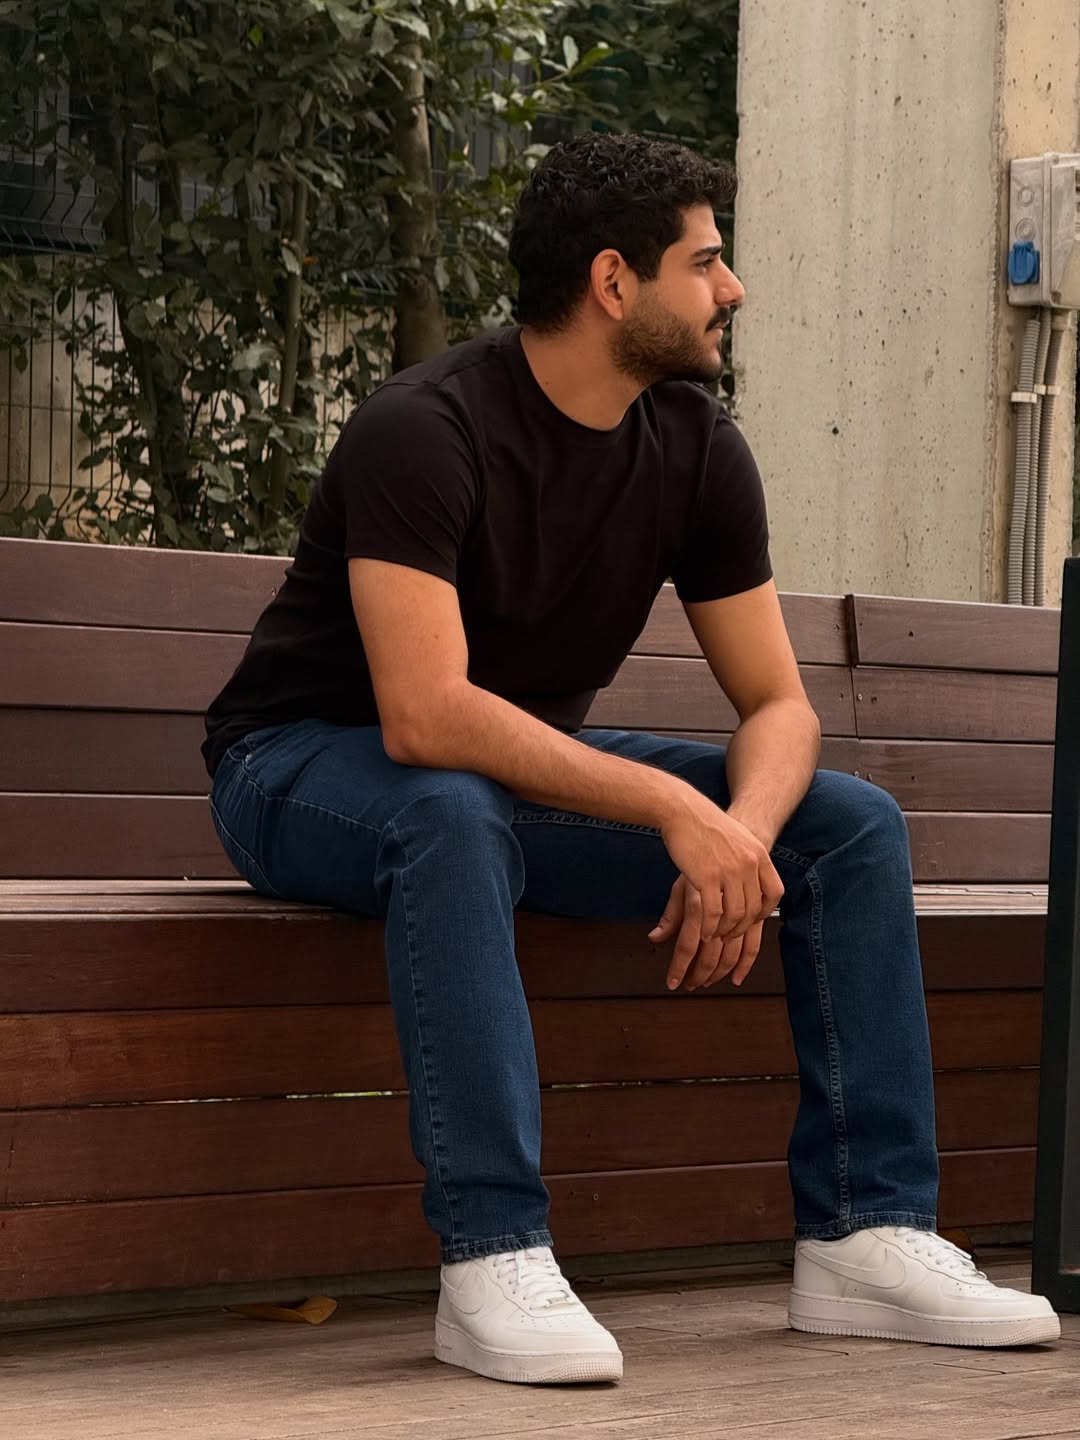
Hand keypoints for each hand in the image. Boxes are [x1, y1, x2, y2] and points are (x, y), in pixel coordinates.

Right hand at [650, 798, 782, 990]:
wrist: (683, 811)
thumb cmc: (706, 825)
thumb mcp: (738, 839)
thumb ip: (748, 860)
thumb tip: (752, 881)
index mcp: (759, 855)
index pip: (774, 893)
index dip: (765, 911)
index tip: (752, 918)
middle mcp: (749, 864)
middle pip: (753, 908)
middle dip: (741, 927)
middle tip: (729, 934)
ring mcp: (729, 872)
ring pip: (735, 915)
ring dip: (725, 931)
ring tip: (715, 935)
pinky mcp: (707, 878)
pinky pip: (714, 913)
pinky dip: (710, 928)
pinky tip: (704, 932)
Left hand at [650, 876, 768, 988]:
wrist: (739, 840)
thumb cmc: (708, 866)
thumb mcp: (683, 886)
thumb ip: (671, 915)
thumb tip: (654, 938)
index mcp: (699, 900)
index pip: (687, 944)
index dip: (679, 968)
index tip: (673, 982)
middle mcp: (722, 907)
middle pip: (710, 954)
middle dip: (699, 975)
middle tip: (690, 984)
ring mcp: (742, 910)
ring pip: (732, 953)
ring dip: (719, 973)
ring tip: (707, 982)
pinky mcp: (758, 913)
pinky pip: (754, 944)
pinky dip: (745, 964)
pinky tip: (736, 977)